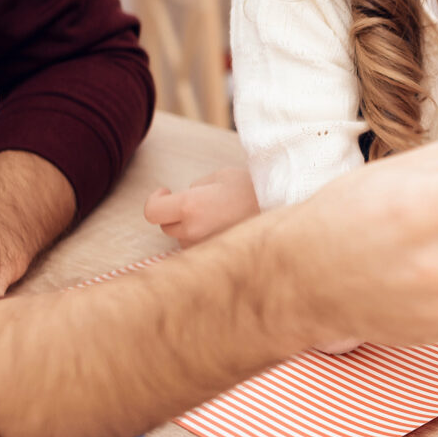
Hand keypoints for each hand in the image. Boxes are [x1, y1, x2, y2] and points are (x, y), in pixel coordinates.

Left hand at [144, 167, 259, 249]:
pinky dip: (205, 239)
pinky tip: (223, 228)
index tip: (165, 192)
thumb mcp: (221, 177)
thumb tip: (189, 197)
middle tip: (191, 202)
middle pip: (167, 227)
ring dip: (191, 228)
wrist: (285, 209)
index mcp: (191, 207)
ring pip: (184, 240)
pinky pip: (201, 249)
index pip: (153, 212)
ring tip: (215, 215)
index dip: (155, 200)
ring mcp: (205, 248)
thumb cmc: (254, 190)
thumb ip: (197, 187)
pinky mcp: (218, 259)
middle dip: (174, 213)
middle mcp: (194, 231)